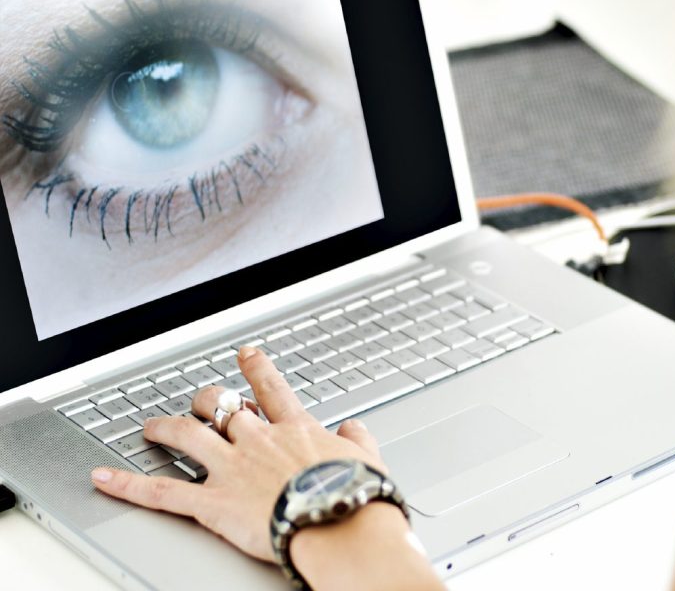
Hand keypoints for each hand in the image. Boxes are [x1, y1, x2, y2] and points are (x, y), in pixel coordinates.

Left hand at [91, 346, 385, 561]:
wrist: (341, 522)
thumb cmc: (355, 494)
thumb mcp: (366, 458)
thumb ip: (357, 439)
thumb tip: (353, 428)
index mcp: (294, 429)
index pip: (270, 388)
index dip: (255, 368)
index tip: (246, 354)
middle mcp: (258, 439)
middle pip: (221, 406)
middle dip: (206, 399)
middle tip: (199, 399)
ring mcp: (232, 467)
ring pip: (188, 435)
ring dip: (164, 428)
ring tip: (150, 426)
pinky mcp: (214, 502)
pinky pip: (164, 491)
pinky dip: (130, 484)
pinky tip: (105, 478)